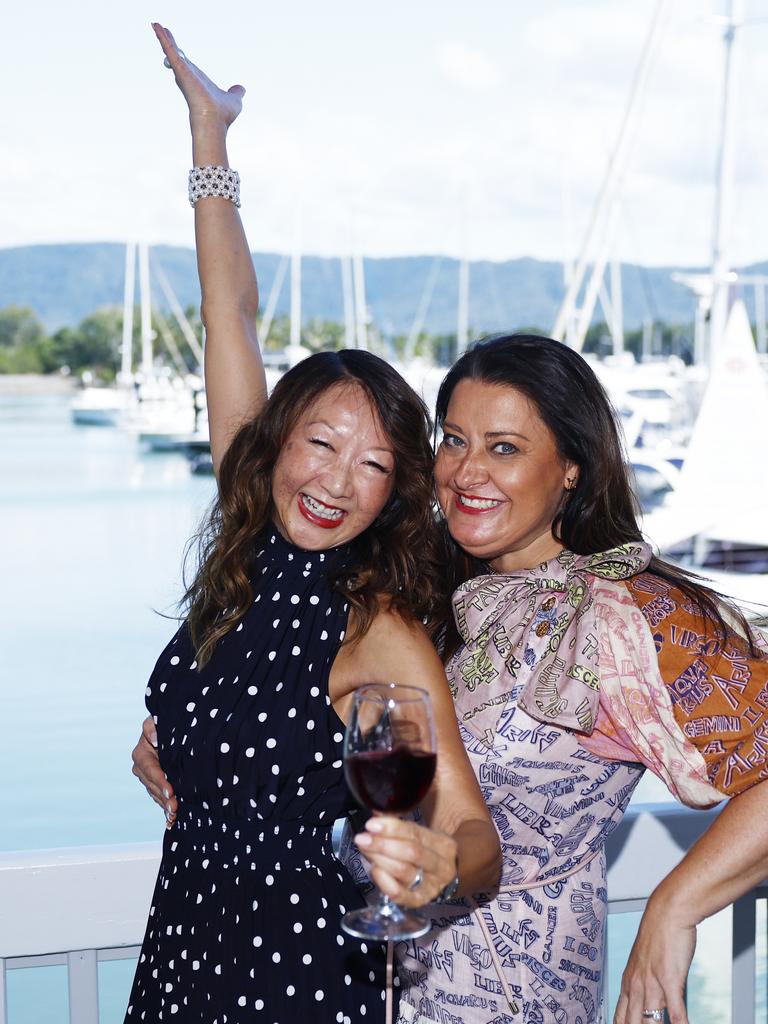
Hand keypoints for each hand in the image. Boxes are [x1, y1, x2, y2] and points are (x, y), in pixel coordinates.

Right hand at [131, 716, 177, 828]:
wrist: (173, 729)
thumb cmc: (167, 723)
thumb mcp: (158, 720)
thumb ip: (152, 727)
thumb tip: (154, 740)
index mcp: (141, 753)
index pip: (151, 770)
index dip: (160, 782)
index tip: (170, 792)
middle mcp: (141, 768)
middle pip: (153, 786)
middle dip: (164, 798)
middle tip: (175, 808)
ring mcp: (148, 778)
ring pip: (156, 795)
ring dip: (165, 806)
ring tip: (174, 816)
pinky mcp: (156, 784)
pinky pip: (159, 799)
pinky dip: (165, 810)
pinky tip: (171, 821)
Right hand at [151, 23, 244, 131]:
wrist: (215, 121)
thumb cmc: (222, 116)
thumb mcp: (234, 100)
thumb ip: (236, 93)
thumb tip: (241, 89)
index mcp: (198, 82)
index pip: (189, 67)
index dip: (183, 58)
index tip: (178, 50)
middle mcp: (189, 77)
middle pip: (178, 57)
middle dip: (170, 45)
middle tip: (162, 32)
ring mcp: (183, 73)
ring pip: (171, 52)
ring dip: (163, 38)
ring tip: (156, 24)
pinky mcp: (180, 70)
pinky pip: (170, 50)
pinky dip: (163, 38)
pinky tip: (157, 26)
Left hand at [354, 816, 457, 907]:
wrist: (441, 879)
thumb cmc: (428, 853)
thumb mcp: (423, 836)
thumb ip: (401, 828)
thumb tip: (376, 818)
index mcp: (443, 844)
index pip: (416, 833)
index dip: (392, 828)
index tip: (371, 824)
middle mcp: (441, 866)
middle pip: (411, 852)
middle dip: (382, 844)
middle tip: (362, 839)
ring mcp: (431, 887)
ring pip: (403, 870)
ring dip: (379, 859)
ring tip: (365, 850)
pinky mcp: (419, 902)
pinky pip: (399, 894)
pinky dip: (384, 881)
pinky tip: (374, 870)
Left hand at [614, 894, 695, 1023]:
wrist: (666, 913)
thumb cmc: (657, 936)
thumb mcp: (644, 962)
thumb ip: (645, 983)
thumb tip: (651, 1002)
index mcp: (628, 982)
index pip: (620, 1017)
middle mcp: (636, 986)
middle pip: (631, 1023)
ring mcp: (652, 984)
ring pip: (650, 1020)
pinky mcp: (670, 980)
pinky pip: (675, 1011)